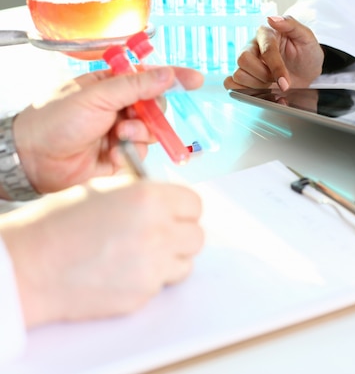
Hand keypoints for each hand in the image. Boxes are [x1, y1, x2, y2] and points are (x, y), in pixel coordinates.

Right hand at [0, 180, 203, 327]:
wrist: (30, 266)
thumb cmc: (57, 225)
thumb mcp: (104, 191)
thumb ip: (142, 194)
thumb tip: (165, 201)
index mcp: (150, 198)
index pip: (194, 204)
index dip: (182, 209)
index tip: (174, 213)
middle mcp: (158, 231)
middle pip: (196, 235)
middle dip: (180, 234)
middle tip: (159, 234)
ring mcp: (153, 265)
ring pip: (185, 262)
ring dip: (170, 258)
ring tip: (139, 254)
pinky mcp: (144, 293)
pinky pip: (162, 283)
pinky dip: (150, 278)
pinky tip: (123, 270)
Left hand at [12, 66, 203, 193]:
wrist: (35, 159)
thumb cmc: (54, 120)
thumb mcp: (97, 96)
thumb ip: (136, 86)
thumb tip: (167, 74)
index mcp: (110, 85)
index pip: (148, 77)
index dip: (172, 77)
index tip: (194, 80)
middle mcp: (117, 107)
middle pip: (156, 107)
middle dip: (152, 114)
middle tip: (137, 117)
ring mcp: (118, 132)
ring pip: (151, 132)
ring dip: (139, 134)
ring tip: (118, 137)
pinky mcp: (119, 156)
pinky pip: (141, 153)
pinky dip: (130, 153)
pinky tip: (112, 153)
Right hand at [224, 15, 323, 90]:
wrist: (308, 72)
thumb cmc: (306, 53)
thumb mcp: (307, 37)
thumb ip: (291, 24)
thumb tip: (272, 18)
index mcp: (266, 34)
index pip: (265, 50)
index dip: (276, 68)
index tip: (285, 83)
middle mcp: (253, 46)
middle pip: (243, 60)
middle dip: (263, 75)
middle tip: (278, 80)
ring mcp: (247, 62)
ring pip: (238, 74)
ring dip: (257, 85)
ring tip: (271, 84)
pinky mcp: (245, 76)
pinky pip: (232, 83)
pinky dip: (243, 90)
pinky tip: (258, 90)